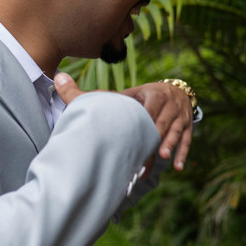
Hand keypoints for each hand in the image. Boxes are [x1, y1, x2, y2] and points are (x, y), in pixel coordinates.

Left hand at [53, 73, 194, 172]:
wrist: (174, 93)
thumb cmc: (139, 99)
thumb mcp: (122, 96)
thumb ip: (87, 92)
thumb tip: (57, 77)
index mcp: (152, 94)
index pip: (148, 109)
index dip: (142, 122)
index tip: (132, 134)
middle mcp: (169, 104)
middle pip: (161, 123)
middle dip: (154, 138)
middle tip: (146, 153)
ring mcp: (180, 117)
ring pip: (176, 132)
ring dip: (170, 145)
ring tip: (162, 158)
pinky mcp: (188, 127)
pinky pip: (187, 141)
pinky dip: (183, 154)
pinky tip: (177, 168)